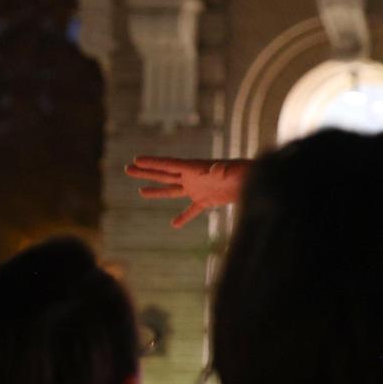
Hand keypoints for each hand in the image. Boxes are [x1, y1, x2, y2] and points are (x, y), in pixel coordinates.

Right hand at [124, 156, 248, 228]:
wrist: (254, 181)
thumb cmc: (245, 172)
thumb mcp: (233, 170)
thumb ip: (223, 170)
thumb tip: (217, 170)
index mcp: (195, 167)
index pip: (169, 164)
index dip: (152, 162)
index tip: (136, 159)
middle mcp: (193, 176)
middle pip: (165, 174)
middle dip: (146, 172)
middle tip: (127, 168)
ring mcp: (198, 188)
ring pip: (173, 190)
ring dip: (157, 191)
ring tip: (140, 192)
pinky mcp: (207, 199)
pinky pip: (192, 209)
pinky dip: (184, 217)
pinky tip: (174, 224)